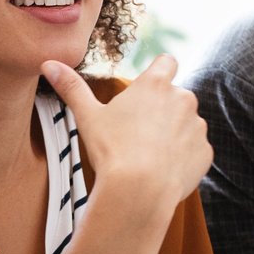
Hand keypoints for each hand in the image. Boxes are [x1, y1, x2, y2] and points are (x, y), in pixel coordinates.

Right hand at [42, 56, 211, 223]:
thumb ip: (72, 88)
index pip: (166, 62)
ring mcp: (198, 126)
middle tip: (138, 133)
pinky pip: (195, 151)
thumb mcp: (87, 117)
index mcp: (156, 84)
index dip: (158, 73)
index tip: (145, 90)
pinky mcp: (205, 153)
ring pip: (187, 124)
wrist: (140, 191)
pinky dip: (183, 158)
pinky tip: (162, 171)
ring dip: (174, 134)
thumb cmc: (112, 150)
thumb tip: (48, 63)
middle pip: (176, 96)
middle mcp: (183, 99)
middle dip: (162, 110)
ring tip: (149, 156)